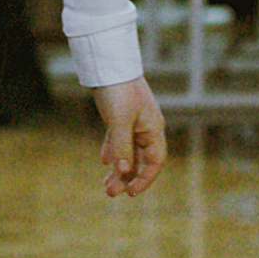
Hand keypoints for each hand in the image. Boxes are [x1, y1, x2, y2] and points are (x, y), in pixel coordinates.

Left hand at [92, 78, 165, 198]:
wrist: (108, 64)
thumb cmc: (119, 90)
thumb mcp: (120, 120)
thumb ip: (122, 147)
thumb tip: (124, 172)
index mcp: (153, 129)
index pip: (155, 162)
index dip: (145, 179)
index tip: (131, 193)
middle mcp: (146, 128)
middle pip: (140, 161)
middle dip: (127, 178)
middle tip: (111, 193)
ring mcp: (133, 123)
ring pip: (128, 152)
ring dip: (118, 169)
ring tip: (106, 186)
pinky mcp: (120, 117)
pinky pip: (119, 140)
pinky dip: (113, 152)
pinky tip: (104, 161)